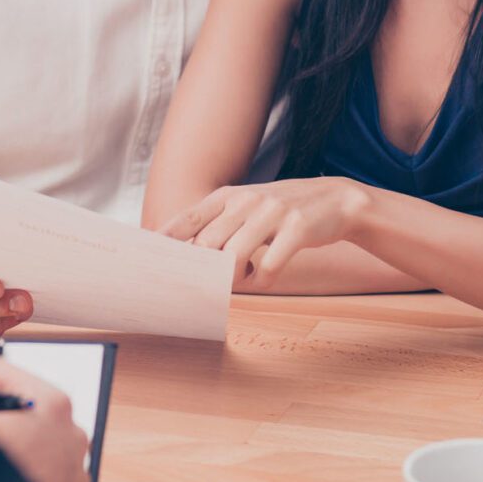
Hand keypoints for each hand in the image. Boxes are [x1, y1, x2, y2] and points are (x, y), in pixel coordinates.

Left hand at [160, 179, 366, 282]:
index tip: (147, 257)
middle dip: (204, 271)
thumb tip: (185, 255)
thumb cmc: (281, 211)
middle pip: (207, 245)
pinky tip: (265, 278)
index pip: (188, 219)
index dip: (166, 240)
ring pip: (234, 257)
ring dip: (234, 279)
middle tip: (208, 285)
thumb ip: (218, 226)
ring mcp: (272, 212)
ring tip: (243, 279)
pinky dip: (262, 281)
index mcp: (229, 196)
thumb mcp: (247, 207)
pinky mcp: (297, 228)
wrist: (335, 200)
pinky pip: (269, 267)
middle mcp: (246, 200)